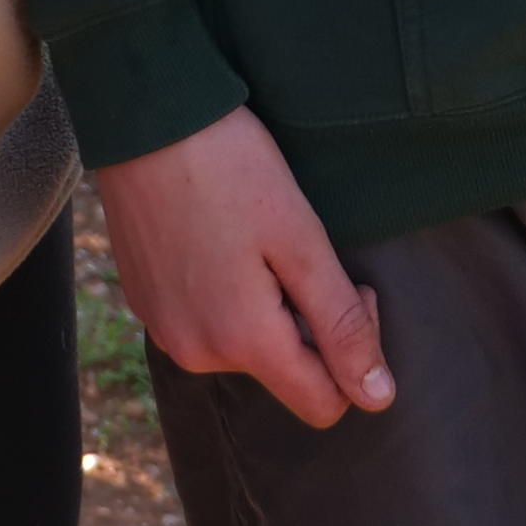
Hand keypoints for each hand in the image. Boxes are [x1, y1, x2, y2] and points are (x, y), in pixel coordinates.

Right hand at [93, 107, 394, 427]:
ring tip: (259, 237)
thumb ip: (340, 324)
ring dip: (268, 307)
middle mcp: (196, 354)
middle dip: (309, 323)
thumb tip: (379, 397)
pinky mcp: (146, 306)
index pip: (323, 404)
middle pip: (284, 372)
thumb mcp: (301, 240)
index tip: (350, 288)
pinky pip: (207, 323)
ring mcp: (164, 331)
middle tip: (305, 248)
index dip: (354, 355)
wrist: (146, 120)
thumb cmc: (232, 168)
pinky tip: (224, 236)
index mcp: (243, 342)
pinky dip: (228, 294)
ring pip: (245, 347)